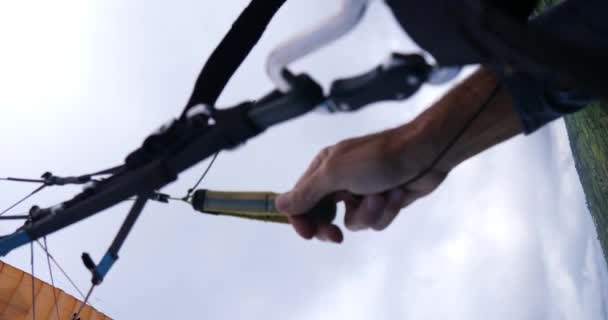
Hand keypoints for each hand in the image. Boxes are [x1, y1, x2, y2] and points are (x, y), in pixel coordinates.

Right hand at [275, 122, 448, 242]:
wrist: (426, 154)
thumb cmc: (379, 158)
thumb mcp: (336, 175)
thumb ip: (307, 192)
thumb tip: (279, 204)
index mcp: (323, 168)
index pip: (300, 199)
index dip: (300, 218)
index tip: (307, 234)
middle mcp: (339, 179)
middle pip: (322, 214)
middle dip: (331, 226)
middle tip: (336, 237)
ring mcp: (361, 191)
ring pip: (352, 221)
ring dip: (368, 213)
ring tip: (382, 196)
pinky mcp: (381, 200)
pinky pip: (374, 220)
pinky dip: (385, 211)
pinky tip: (397, 195)